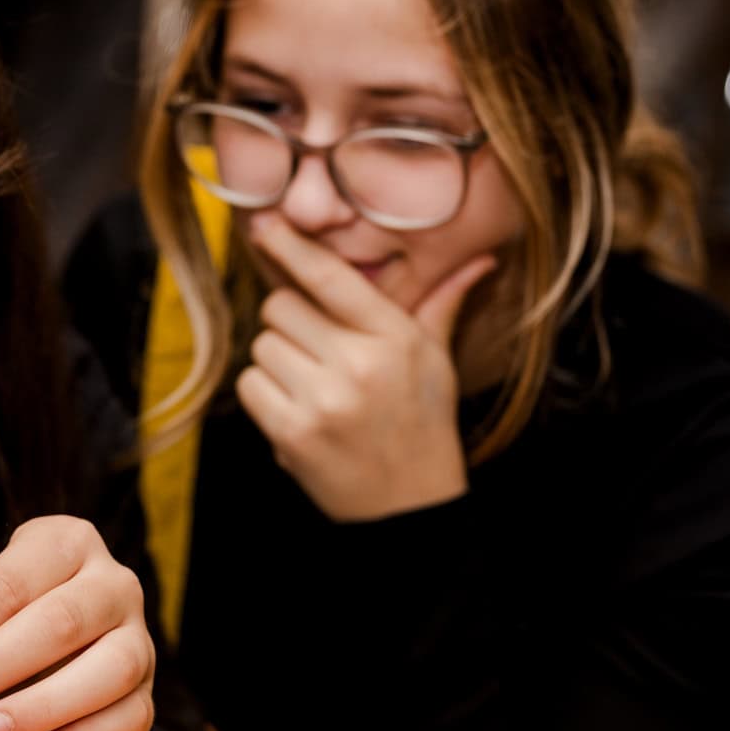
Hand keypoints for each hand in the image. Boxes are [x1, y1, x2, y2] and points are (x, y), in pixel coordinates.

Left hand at [236, 214, 494, 520]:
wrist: (408, 507)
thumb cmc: (421, 424)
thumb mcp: (437, 361)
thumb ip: (441, 305)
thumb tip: (479, 260)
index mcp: (394, 337)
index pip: (329, 277)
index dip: (291, 246)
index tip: (263, 223)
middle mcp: (358, 364)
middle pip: (281, 306)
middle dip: (291, 321)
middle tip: (318, 349)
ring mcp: (322, 400)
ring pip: (262, 345)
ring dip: (278, 360)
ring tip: (315, 385)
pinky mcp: (292, 432)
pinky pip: (250, 384)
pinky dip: (265, 392)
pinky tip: (298, 408)